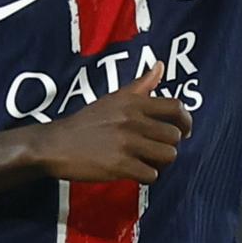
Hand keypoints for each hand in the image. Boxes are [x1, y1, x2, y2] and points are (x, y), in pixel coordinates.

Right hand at [29, 62, 191, 183]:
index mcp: (133, 103)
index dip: (186, 121)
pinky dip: (147, 176)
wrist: (55, 144)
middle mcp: (133, 121)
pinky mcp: (119, 165)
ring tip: (148, 161)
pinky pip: (151, 174)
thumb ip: (140, 85)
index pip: (176, 107)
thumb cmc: (87, 122)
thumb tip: (161, 65)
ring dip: (161, 162)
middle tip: (157, 150)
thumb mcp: (113, 98)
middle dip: (169, 145)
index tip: (184, 131)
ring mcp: (127, 143)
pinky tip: (136, 172)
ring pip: (168, 155)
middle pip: (174, 136)